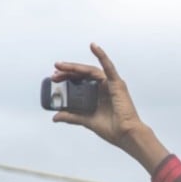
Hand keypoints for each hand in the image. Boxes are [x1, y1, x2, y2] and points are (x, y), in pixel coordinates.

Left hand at [51, 43, 167, 172]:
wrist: (126, 135)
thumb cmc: (113, 129)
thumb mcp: (87, 120)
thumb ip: (72, 117)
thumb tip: (55, 117)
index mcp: (98, 95)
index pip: (80, 81)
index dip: (67, 78)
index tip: (55, 79)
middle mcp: (104, 87)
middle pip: (83, 74)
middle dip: (67, 72)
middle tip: (54, 73)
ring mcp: (111, 84)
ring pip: (90, 71)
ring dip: (75, 67)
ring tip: (61, 66)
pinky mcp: (117, 84)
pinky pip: (108, 67)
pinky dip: (102, 55)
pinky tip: (94, 46)